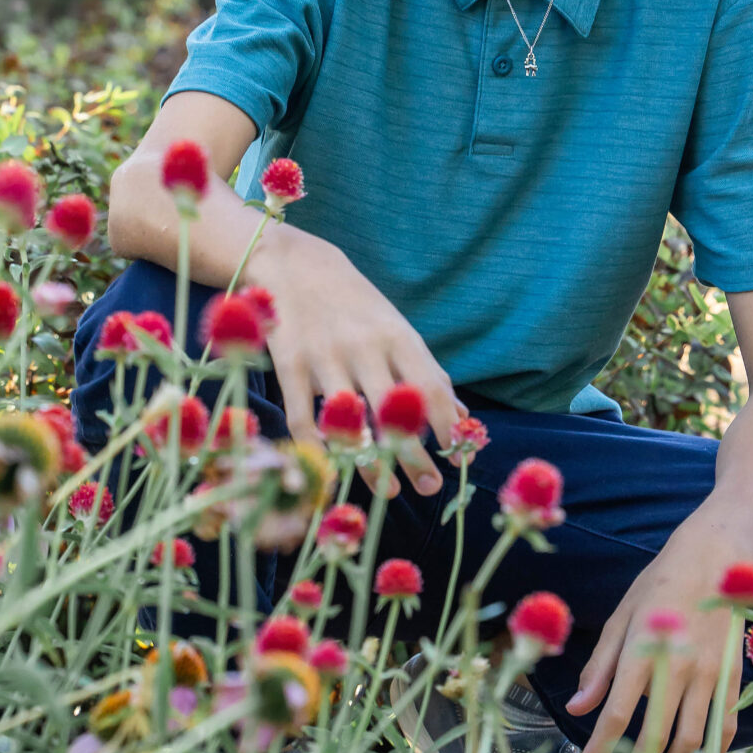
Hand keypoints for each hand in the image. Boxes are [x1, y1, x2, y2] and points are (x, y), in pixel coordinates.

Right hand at [249, 223, 466, 499]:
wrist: (291, 263)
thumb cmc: (354, 304)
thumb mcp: (395, 328)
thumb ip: (426, 372)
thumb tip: (463, 415)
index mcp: (397, 337)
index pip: (431, 389)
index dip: (448, 427)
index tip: (458, 459)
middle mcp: (364, 347)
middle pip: (396, 414)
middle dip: (415, 457)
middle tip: (430, 488)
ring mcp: (324, 357)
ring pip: (351, 424)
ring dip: (370, 464)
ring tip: (386, 489)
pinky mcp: (289, 365)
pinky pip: (303, 419)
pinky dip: (318, 450)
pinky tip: (333, 469)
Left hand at [566, 522, 746, 752]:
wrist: (715, 556)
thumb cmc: (660, 584)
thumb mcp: (621, 618)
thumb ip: (599, 667)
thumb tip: (577, 708)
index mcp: (645, 651)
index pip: (618, 714)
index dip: (599, 748)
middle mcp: (679, 668)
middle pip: (657, 738)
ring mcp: (711, 675)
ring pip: (692, 742)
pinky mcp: (733, 677)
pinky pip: (722, 727)